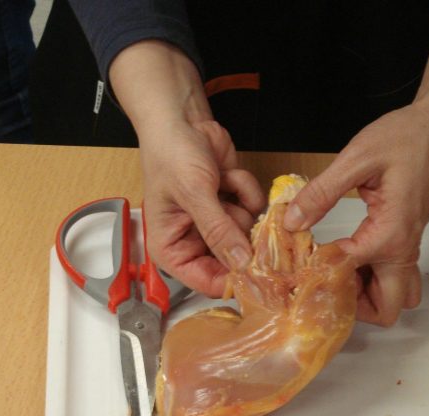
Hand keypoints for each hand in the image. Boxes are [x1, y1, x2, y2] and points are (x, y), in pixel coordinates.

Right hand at [141, 119, 264, 296]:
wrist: (180, 120)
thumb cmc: (170, 154)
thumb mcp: (193, 193)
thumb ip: (218, 230)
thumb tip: (241, 263)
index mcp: (171, 249)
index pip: (206, 282)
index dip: (232, 280)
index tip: (257, 271)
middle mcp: (194, 242)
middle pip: (232, 262)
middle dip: (240, 236)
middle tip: (237, 213)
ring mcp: (216, 225)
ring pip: (248, 236)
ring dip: (241, 208)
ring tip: (220, 184)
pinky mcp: (233, 206)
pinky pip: (255, 212)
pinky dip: (246, 191)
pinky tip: (227, 175)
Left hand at [283, 103, 428, 325]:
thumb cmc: (405, 137)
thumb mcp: (357, 159)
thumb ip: (322, 192)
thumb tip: (292, 220)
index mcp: (390, 233)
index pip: (349, 273)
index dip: (319, 270)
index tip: (297, 258)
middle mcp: (404, 248)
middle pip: (387, 308)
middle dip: (354, 307)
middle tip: (322, 283)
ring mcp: (408, 246)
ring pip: (395, 297)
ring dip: (366, 296)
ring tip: (332, 272)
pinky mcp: (407, 239)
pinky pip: (393, 276)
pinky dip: (371, 279)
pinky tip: (345, 257)